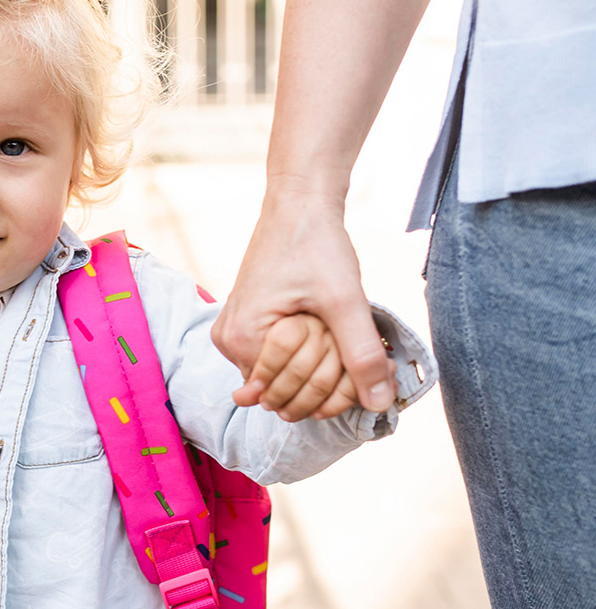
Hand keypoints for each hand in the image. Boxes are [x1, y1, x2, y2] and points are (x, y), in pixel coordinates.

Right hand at [212, 184, 395, 412]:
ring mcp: (233, 336)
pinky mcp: (244, 327)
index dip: (332, 389)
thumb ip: (361, 354)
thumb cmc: (316, 244)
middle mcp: (228, 344)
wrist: (298, 205)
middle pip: (284, 393)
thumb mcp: (345, 300)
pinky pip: (277, 361)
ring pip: (283, 378)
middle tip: (359, 347)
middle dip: (328, 380)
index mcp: (242, 340)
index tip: (363, 364)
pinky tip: (327, 333)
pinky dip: (306, 356)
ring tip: (344, 336)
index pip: (288, 397)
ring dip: (319, 369)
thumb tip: (380, 403)